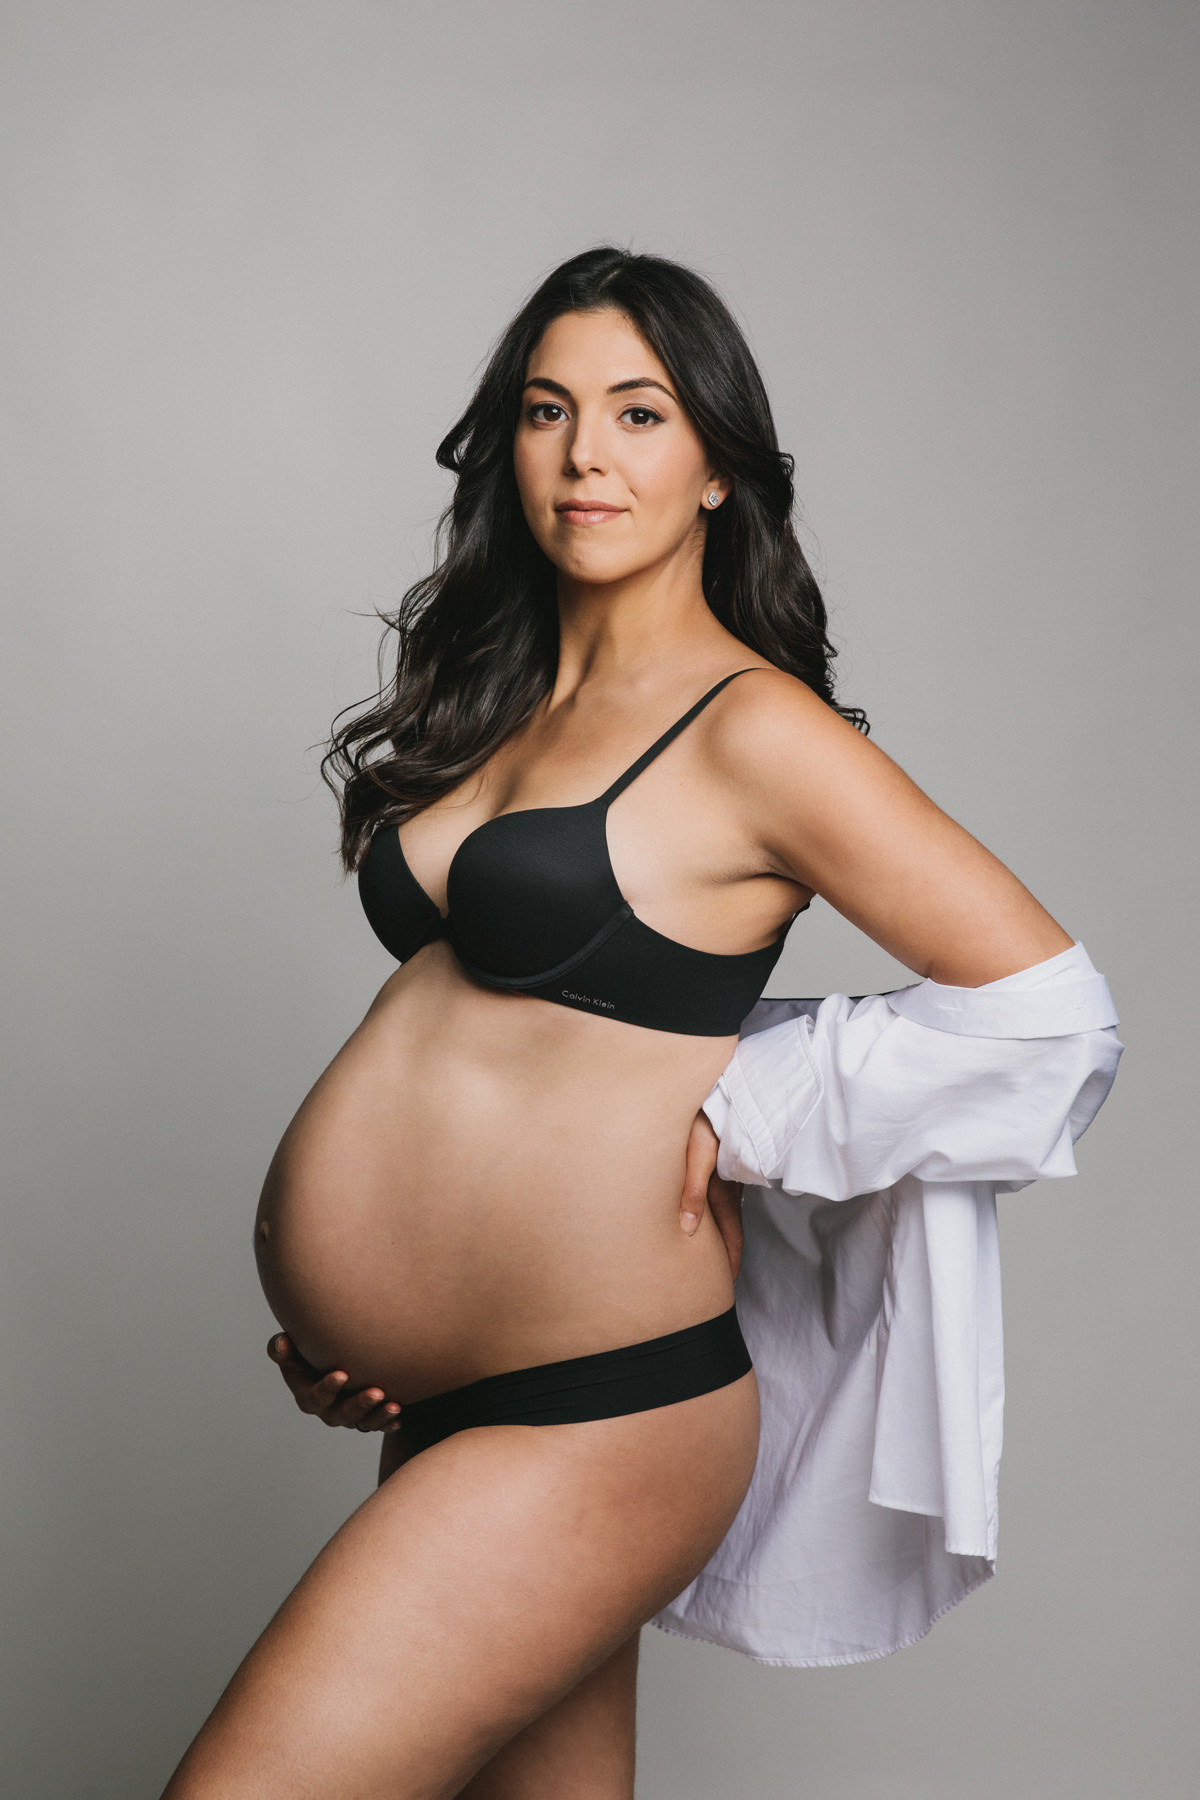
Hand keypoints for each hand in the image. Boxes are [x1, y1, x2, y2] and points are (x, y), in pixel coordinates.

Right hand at [267, 1334, 402, 1431]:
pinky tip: (400, 1418)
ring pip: (363, 1422)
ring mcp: (349, 1416)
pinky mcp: (367, 1417)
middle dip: (359, 1405)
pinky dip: (388, 1423)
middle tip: (377, 1392)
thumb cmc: (306, 1354)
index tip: (342, 1374)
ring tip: (394, 1406)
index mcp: (309, 1396)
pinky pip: (378, 1425)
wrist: (330, 1363)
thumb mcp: (291, 1352)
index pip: (317, 1396)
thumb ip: (281, 1348)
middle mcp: (329, 1411)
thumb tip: (283, 1342)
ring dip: (379, 1416)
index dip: (328, 1387)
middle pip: (343, 1413)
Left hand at [679, 1110, 743, 1281]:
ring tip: (706, 1258)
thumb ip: (693, 1189)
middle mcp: (727, 1185)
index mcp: (725, 1189)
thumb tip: (686, 1230)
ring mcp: (723, 1173)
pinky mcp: (715, 1159)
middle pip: (726, 1229)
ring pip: (719, 1213)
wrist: (714, 1085)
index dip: (729, 1263)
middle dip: (722, 1257)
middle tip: (714, 1284)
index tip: (725, 1288)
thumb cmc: (706, 1114)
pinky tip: (696, 1217)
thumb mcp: (698, 1150)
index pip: (732, 1237)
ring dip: (716, 1236)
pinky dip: (708, 1214)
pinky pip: (712, 1194)